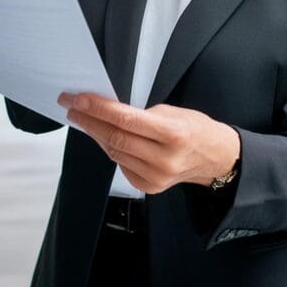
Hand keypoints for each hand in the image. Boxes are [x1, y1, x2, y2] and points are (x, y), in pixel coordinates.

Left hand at [57, 92, 240, 194]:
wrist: (214, 158)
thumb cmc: (194, 129)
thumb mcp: (172, 112)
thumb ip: (141, 116)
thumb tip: (107, 113)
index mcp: (172, 133)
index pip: (126, 120)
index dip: (98, 109)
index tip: (78, 99)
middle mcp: (163, 158)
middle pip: (115, 138)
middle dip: (89, 120)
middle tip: (72, 107)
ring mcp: (155, 176)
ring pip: (114, 152)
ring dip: (96, 134)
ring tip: (84, 119)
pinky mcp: (149, 187)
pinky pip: (121, 165)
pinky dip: (111, 149)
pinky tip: (104, 137)